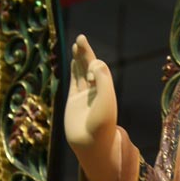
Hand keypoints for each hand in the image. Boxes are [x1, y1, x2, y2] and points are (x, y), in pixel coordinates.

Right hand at [64, 34, 116, 148]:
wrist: (91, 143)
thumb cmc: (102, 123)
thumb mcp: (106, 98)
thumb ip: (102, 79)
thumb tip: (94, 62)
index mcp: (106, 90)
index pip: (101, 68)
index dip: (94, 66)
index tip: (91, 77)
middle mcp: (96, 91)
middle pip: (91, 66)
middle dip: (86, 52)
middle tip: (81, 37)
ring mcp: (84, 96)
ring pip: (81, 72)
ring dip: (79, 59)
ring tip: (77, 44)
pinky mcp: (73, 100)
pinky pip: (73, 81)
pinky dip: (73, 70)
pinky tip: (73, 60)